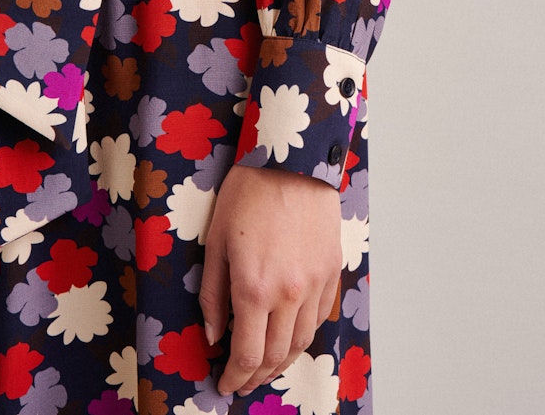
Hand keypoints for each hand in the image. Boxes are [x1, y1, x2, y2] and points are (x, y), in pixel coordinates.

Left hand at [199, 164, 341, 396]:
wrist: (292, 160)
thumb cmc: (248, 193)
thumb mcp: (216, 242)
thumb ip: (213, 294)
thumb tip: (214, 335)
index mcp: (253, 288)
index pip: (247, 354)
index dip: (235, 377)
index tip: (225, 384)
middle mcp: (289, 293)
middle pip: (276, 355)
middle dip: (256, 376)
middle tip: (242, 381)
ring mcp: (315, 283)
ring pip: (302, 341)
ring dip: (283, 361)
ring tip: (266, 366)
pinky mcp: (331, 269)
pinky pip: (320, 315)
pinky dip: (305, 334)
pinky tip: (291, 335)